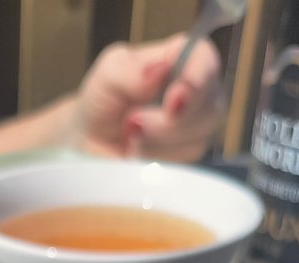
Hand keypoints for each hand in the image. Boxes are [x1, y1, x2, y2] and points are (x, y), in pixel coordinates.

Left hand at [72, 34, 223, 162]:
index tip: (175, 98)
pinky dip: (154, 162)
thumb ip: (131, 70)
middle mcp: (196, 94)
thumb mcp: (108, 75)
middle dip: (170, 122)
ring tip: (130, 135)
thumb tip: (160, 68)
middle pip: (209, 107)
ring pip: (197, 141)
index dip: (197, 80)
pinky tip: (136, 153)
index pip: (206, 61)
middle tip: (134, 121)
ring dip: (156, 143)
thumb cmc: (103, 101)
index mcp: (181, 60)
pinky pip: (183, 166)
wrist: (89, 144)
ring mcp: (195, 130)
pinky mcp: (186, 161)